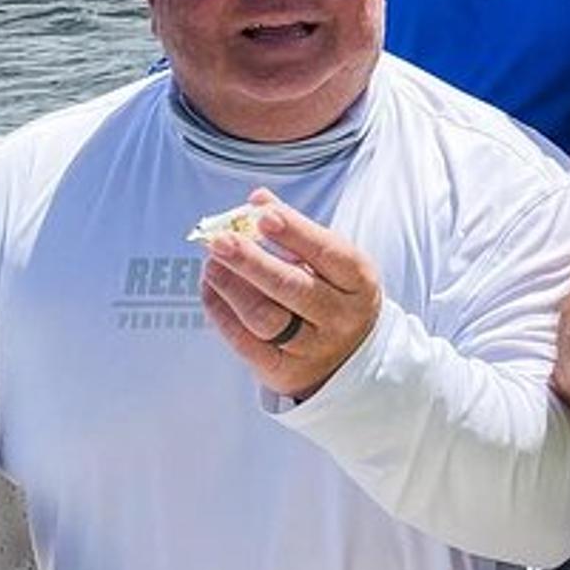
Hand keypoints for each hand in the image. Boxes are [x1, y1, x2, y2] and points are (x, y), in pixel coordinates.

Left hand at [200, 190, 382, 400]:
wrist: (352, 356)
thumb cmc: (335, 294)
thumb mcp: (332, 261)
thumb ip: (296, 230)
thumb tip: (258, 198)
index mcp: (358, 281)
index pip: (327, 253)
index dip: (295, 233)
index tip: (263, 215)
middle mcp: (340, 317)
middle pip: (291, 288)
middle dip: (251, 262)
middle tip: (220, 240)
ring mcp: (313, 348)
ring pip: (264, 317)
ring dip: (232, 287)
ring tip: (211, 263)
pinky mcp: (284, 371)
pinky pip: (245, 343)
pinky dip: (222, 314)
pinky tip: (211, 290)